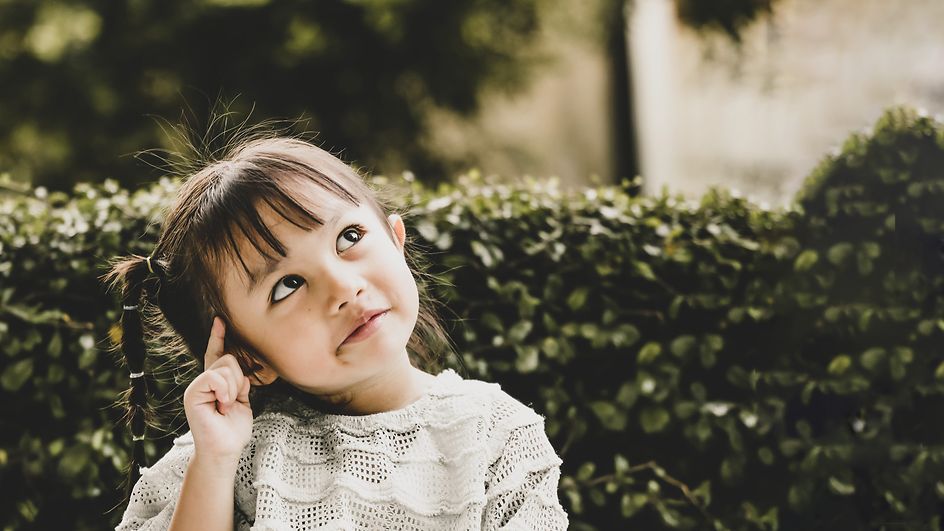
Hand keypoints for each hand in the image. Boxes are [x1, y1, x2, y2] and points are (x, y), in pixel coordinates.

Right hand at [182, 317, 253, 462]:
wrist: (224, 449)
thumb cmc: (233, 431)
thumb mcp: (242, 402)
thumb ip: (240, 384)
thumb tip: (242, 372)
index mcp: (216, 383)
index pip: (217, 355)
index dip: (218, 338)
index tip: (220, 321)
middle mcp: (204, 382)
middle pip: (228, 359)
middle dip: (239, 380)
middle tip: (232, 402)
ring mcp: (197, 387)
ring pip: (225, 367)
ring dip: (233, 389)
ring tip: (226, 406)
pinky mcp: (193, 393)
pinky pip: (215, 377)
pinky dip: (225, 390)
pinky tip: (222, 404)